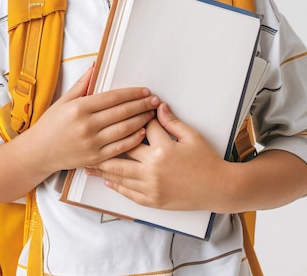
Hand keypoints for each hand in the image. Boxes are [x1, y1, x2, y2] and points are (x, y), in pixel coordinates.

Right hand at [27, 67, 160, 174]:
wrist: (37, 153)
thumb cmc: (51, 124)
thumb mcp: (64, 100)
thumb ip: (83, 84)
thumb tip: (96, 65)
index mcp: (79, 108)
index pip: (113, 98)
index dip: (132, 93)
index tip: (145, 90)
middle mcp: (86, 125)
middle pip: (122, 112)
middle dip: (142, 105)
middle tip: (155, 100)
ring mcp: (91, 143)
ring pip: (124, 130)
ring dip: (142, 120)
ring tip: (152, 113)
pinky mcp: (94, 158)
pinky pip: (120, 149)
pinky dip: (133, 139)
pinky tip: (142, 132)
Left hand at [85, 102, 225, 210]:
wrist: (219, 188)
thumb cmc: (207, 160)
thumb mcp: (191, 136)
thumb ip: (171, 121)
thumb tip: (157, 105)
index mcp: (163, 148)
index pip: (141, 129)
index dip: (133, 120)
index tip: (122, 115)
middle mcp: (153, 168)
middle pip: (122, 153)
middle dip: (105, 145)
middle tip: (87, 140)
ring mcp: (152, 186)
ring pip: (120, 175)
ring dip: (103, 168)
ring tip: (87, 163)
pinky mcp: (153, 201)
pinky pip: (130, 193)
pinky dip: (117, 186)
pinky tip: (107, 180)